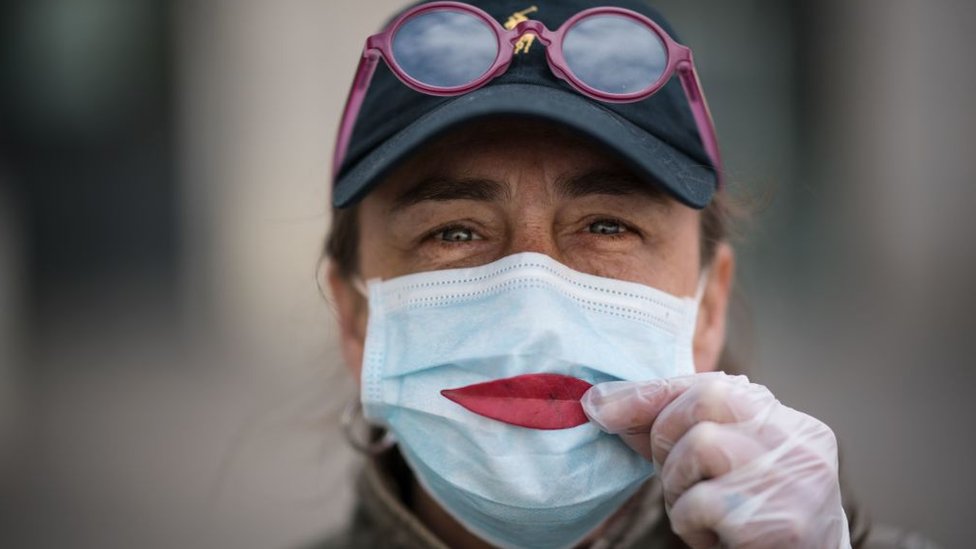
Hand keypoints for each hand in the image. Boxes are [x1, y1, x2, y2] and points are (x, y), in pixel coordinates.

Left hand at [581, 372, 850, 548]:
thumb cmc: (748, 520)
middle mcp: (799, 440)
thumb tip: (600, 403)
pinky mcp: (782, 519)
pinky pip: (703, 503)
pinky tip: (715, 539)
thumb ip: (673, 431)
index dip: (651, 394)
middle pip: (705, 401)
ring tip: (700, 516)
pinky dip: (691, 525)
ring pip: (701, 445)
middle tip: (677, 483)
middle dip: (667, 440)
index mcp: (786, 422)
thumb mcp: (716, 467)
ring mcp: (794, 477)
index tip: (602, 407)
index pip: (714, 384)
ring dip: (679, 488)